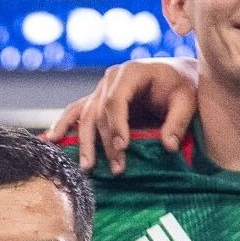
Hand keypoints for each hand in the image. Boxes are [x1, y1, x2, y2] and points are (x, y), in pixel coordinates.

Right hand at [51, 56, 198, 173]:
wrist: (177, 76)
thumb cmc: (183, 86)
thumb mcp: (187, 100)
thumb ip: (178, 121)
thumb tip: (168, 146)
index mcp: (130, 72)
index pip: (115, 100)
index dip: (116, 125)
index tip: (123, 147)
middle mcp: (111, 78)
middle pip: (98, 113)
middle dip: (104, 142)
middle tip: (116, 168)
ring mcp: (101, 89)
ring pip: (85, 116)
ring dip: (84, 142)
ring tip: (86, 167)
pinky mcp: (98, 99)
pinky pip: (76, 112)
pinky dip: (63, 125)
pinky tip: (52, 140)